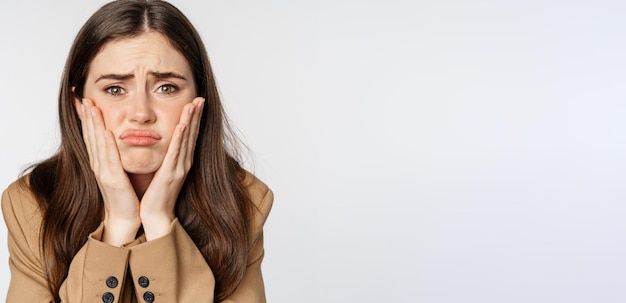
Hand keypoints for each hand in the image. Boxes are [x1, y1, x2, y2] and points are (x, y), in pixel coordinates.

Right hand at [76, 98, 140, 245]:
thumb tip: (117, 141)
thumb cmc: (126, 196)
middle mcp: (98, 166)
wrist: (125, 218)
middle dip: (86, 116)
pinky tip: (106, 131)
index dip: (87, 119)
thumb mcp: (119, 172)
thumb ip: (116, 157)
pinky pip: (109, 158)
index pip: (92, 137)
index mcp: (101, 163)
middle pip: (90, 136)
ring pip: (97, 144)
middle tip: (82, 97)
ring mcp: (103, 172)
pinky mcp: (112, 180)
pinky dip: (107, 144)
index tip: (84, 102)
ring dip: (94, 124)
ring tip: (90, 106)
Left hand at [139, 97, 204, 239]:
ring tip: (194, 104)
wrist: (155, 215)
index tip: (196, 103)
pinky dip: (181, 138)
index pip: (189, 135)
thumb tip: (165, 146)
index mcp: (181, 161)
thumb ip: (166, 158)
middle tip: (200, 97)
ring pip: (186, 140)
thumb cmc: (156, 195)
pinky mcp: (171, 174)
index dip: (194, 118)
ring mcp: (179, 168)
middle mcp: (184, 162)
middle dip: (196, 115)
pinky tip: (183, 125)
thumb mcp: (163, 172)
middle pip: (192, 134)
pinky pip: (176, 152)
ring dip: (191, 121)